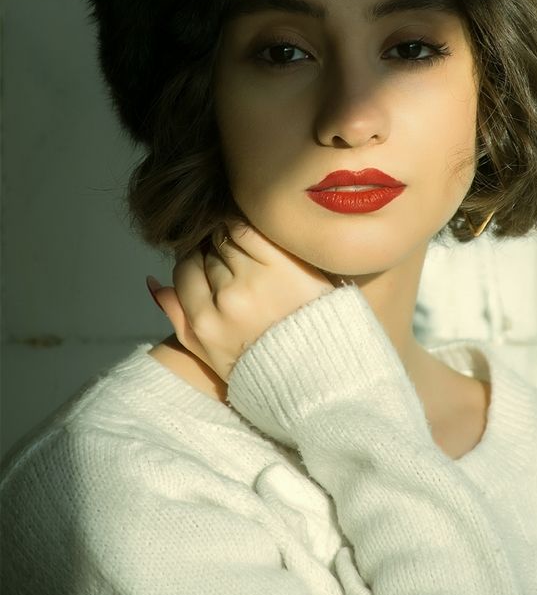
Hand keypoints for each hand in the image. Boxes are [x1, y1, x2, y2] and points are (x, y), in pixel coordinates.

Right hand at [148, 218, 337, 382]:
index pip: (184, 270)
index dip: (195, 263)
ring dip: (233, 238)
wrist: (324, 367)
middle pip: (205, 252)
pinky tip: (261, 238)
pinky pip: (249, 228)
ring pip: (225, 237)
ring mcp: (255, 279)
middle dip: (216, 253)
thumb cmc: (266, 362)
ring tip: (252, 254)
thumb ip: (179, 320)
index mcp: (205, 323)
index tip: (210, 264)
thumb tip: (154, 282)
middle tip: (236, 262)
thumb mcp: (213, 356)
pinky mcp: (283, 261)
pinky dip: (249, 227)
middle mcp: (226, 300)